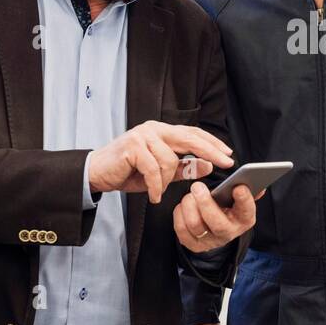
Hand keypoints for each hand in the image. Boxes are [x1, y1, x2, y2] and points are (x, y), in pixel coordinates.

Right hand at [87, 121, 233, 203]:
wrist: (97, 174)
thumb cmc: (129, 172)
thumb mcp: (161, 173)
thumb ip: (183, 168)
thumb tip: (208, 166)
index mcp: (162, 131)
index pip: (192, 133)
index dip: (212, 142)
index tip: (228, 154)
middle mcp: (154, 129)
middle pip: (189, 138)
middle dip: (210, 151)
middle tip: (225, 163)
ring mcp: (142, 135)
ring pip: (170, 160)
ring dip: (166, 181)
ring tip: (157, 191)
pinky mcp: (132, 146)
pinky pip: (154, 169)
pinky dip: (156, 186)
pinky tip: (153, 195)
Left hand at [173, 181, 259, 252]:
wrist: (214, 228)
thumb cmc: (226, 206)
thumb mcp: (237, 198)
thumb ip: (246, 191)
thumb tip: (260, 188)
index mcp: (244, 218)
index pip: (247, 211)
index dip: (244, 199)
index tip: (238, 186)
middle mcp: (229, 233)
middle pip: (217, 223)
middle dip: (206, 203)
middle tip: (197, 186)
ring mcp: (211, 241)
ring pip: (196, 225)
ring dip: (190, 206)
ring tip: (190, 194)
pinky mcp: (194, 245)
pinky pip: (182, 230)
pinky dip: (180, 214)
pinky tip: (183, 205)